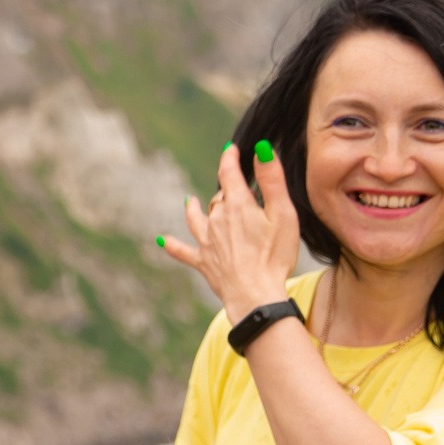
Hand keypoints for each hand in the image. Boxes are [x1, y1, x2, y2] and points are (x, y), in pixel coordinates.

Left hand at [158, 142, 301, 322]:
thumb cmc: (274, 255)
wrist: (255, 295)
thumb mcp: (282, 213)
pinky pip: (183, 251)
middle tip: (238, 191)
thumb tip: (262, 149)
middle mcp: (217, 220)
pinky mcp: (203, 262)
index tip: (231, 150)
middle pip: (219, 198)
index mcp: (238, 206)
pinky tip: (161, 241)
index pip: (229, 174)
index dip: (230, 159)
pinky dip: (172, 245)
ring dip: (193, 209)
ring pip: (196, 219)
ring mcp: (208, 242)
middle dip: (227, 191)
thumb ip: (272, 180)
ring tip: (189, 202)